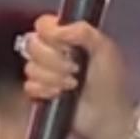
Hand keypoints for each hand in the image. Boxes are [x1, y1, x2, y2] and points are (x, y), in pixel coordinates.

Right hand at [23, 14, 131, 138]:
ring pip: (30, 67)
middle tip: (75, 69)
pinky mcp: (40, 93)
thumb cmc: (110, 81)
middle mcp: (52, 52)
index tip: (68, 47)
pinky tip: (60, 95)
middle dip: (55, 60)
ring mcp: (45, 73)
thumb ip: (82, 30)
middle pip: (32, 44)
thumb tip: (55, 29)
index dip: (50, 35)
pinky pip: (29, 86)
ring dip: (54, 78)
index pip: (43, 25)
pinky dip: (45, 91)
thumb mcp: (103, 48)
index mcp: (66, 36)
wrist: (107, 114)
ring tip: (73, 85)